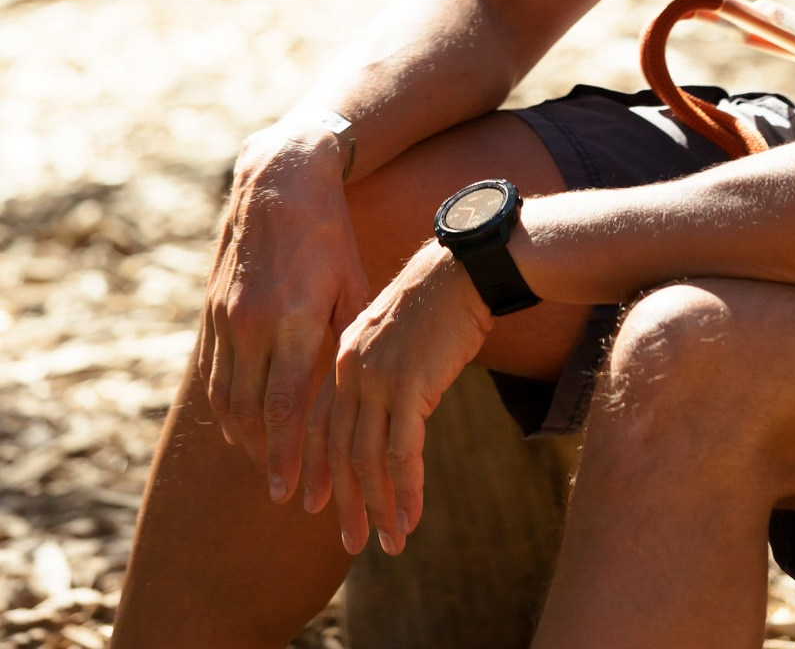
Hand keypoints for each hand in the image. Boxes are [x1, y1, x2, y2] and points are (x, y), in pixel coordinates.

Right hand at [198, 122, 369, 503]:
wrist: (277, 180)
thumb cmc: (328, 233)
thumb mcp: (350, 283)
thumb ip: (345, 339)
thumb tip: (350, 395)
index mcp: (294, 319)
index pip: (284, 407)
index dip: (288, 456)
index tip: (294, 494)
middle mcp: (252, 323)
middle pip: (250, 414)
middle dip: (264, 457)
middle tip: (282, 488)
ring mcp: (225, 317)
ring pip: (224, 398)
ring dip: (241, 436)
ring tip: (262, 459)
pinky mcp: (209, 309)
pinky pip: (211, 372)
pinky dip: (224, 404)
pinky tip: (240, 420)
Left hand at [301, 241, 491, 555]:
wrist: (463, 268)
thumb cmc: (437, 299)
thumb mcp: (394, 333)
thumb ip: (379, 368)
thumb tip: (383, 407)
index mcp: (344, 358)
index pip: (319, 424)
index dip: (316, 468)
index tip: (315, 504)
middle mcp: (352, 371)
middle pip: (338, 450)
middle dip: (346, 502)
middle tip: (351, 542)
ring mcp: (378, 378)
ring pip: (367, 459)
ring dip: (378, 506)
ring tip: (389, 542)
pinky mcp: (409, 385)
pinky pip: (402, 452)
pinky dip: (406, 490)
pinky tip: (412, 517)